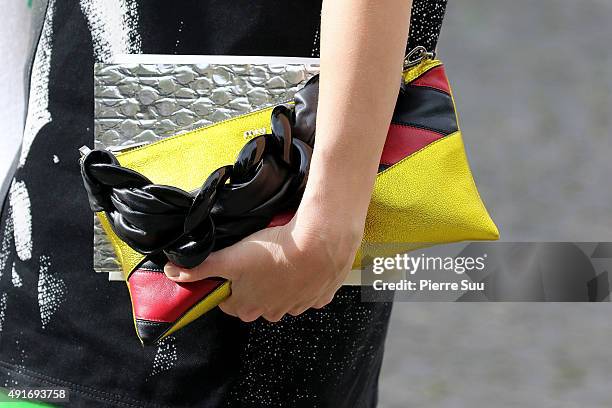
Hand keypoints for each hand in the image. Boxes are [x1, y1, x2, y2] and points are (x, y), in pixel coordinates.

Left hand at [163, 213, 361, 321]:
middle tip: (257, 260)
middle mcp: (273, 311)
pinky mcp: (320, 295)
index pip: (229, 303)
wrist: (319, 244)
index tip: (231, 270)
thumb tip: (172, 272)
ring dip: (281, 282)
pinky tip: (303, 263)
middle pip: (257, 302)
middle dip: (254, 285)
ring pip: (284, 298)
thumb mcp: (231, 257)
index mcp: (249, 306)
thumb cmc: (276, 252)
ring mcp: (299, 305)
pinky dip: (306, 280)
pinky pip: (310, 292)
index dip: (227, 286)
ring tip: (281, 258)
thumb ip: (201, 267)